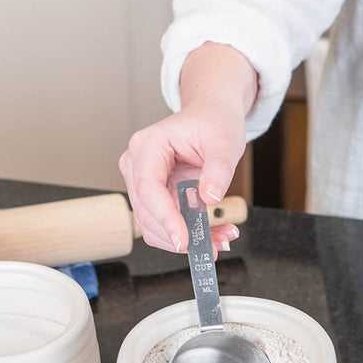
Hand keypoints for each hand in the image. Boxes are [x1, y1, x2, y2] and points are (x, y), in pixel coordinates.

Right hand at [118, 43, 257, 253]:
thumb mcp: (225, 141)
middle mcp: (136, 165)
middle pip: (147, 213)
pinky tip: (212, 235)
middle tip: (215, 245)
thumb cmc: (213, 122)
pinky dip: (187, 234)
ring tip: (221, 239)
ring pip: (154, 225)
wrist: (211, 117)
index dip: (165, 218)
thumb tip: (209, 198)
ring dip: (185, 239)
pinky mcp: (152, 196)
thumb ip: (218, 169)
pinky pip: (164, 223)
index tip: (184, 240)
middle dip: (180, 234)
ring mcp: (141, 182)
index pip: (149, 189)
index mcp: (147, 146)